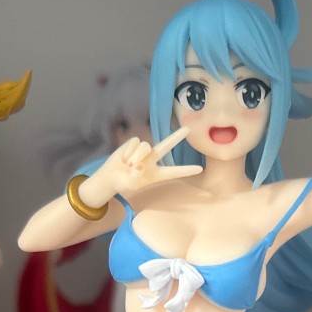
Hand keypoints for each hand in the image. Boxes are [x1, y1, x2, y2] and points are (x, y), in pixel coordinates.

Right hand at [80, 129, 203, 203]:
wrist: (111, 176)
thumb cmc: (124, 182)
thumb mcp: (132, 183)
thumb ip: (137, 175)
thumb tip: (139, 163)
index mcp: (157, 173)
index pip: (174, 171)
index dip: (186, 170)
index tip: (200, 168)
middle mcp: (153, 159)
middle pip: (167, 146)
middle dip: (177, 137)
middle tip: (188, 128)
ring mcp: (144, 150)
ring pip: (145, 147)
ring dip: (136, 156)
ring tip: (128, 165)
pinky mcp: (134, 143)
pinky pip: (134, 143)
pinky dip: (128, 152)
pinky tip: (124, 159)